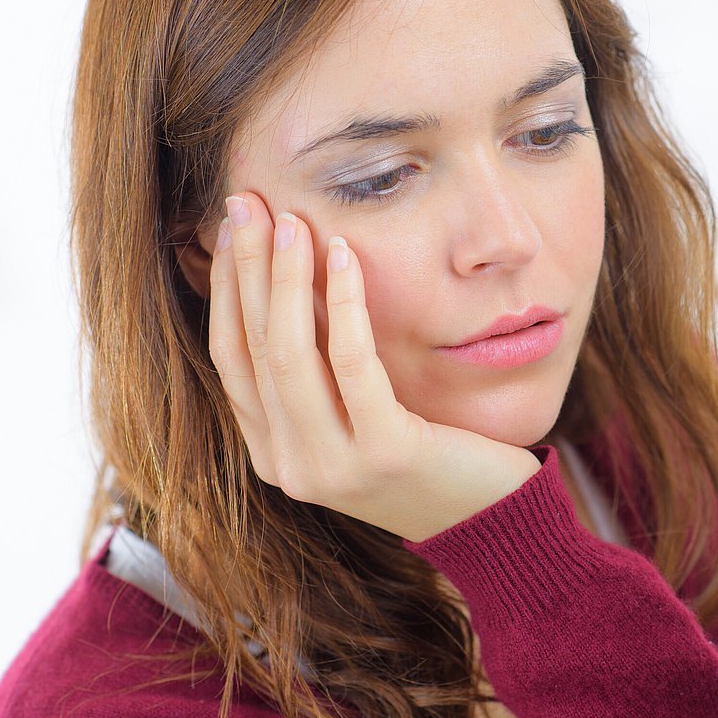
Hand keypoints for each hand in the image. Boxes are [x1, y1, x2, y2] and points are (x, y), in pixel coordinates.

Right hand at [208, 190, 541, 542]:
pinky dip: (344, 302)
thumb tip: (283, 275)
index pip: (231, 356)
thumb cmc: (428, 451)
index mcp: (273, 454)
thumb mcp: (356, 412)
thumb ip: (318, 368)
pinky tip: (346, 254)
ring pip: (288, 354)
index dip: (225, 287)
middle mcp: (289, 466)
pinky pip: (351, 363)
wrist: (492, 517)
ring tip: (293, 220)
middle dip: (245, 267)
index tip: (230, 226)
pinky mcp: (383, 453)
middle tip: (246, 201)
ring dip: (286, 277)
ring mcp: (332, 466)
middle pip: (251, 348)